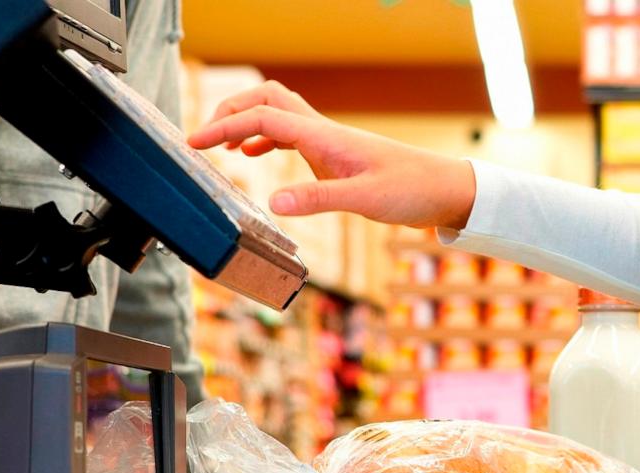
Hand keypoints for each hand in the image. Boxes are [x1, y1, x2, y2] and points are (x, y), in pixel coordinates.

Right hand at [186, 81, 476, 228]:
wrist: (444, 190)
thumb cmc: (412, 190)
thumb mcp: (365, 200)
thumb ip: (318, 200)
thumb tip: (273, 204)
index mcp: (324, 137)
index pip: (262, 117)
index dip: (224, 126)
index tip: (194, 143)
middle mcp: (323, 132)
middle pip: (265, 100)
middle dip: (229, 112)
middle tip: (203, 139)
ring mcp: (328, 141)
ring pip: (277, 114)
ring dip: (245, 122)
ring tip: (219, 146)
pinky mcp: (334, 155)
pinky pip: (290, 134)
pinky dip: (264, 138)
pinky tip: (253, 156)